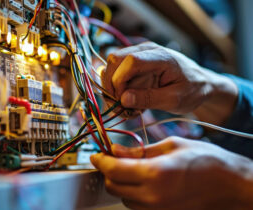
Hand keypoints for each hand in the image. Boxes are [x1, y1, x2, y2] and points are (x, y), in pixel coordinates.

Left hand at [91, 137, 252, 209]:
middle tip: (112, 158)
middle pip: (113, 186)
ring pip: (124, 198)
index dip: (100, 161)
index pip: (113, 170)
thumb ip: (140, 150)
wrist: (231, 185)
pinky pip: (137, 205)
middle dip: (108, 171)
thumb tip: (116, 149)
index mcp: (155, 174)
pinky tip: (143, 180)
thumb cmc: (207, 161)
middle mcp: (153, 197)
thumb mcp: (171, 146)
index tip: (96, 154)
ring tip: (131, 168)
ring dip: (121, 182)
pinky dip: (133, 193)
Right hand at [102, 42, 237, 123]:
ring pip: (112, 67)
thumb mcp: (175, 100)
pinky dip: (118, 89)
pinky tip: (129, 102)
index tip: (122, 101)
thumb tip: (123, 99)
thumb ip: (150, 99)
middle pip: (114, 61)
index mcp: (160, 57)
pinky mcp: (136, 64)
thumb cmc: (193, 90)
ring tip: (126, 107)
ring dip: (113, 89)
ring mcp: (140, 55)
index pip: (129, 61)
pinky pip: (118, 74)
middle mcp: (146, 51)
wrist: (200, 83)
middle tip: (119, 107)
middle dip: (111, 85)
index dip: (119, 81)